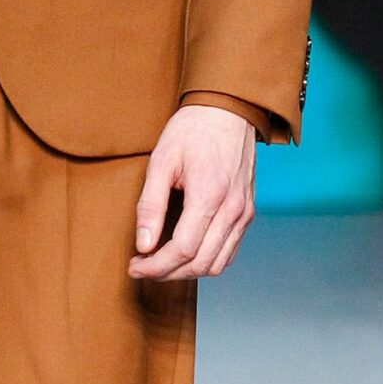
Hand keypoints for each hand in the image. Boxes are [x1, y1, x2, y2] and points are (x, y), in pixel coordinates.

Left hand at [129, 105, 255, 281]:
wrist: (228, 111)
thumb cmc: (192, 131)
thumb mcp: (161, 161)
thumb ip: (151, 205)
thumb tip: (143, 244)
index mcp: (209, 196)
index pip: (182, 250)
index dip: (155, 266)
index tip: (135, 266)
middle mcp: (232, 210)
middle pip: (200, 263)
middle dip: (167, 273)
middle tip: (142, 268)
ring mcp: (243, 213)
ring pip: (217, 264)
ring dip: (187, 271)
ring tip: (161, 264)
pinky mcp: (247, 212)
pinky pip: (229, 251)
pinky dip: (206, 261)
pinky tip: (185, 254)